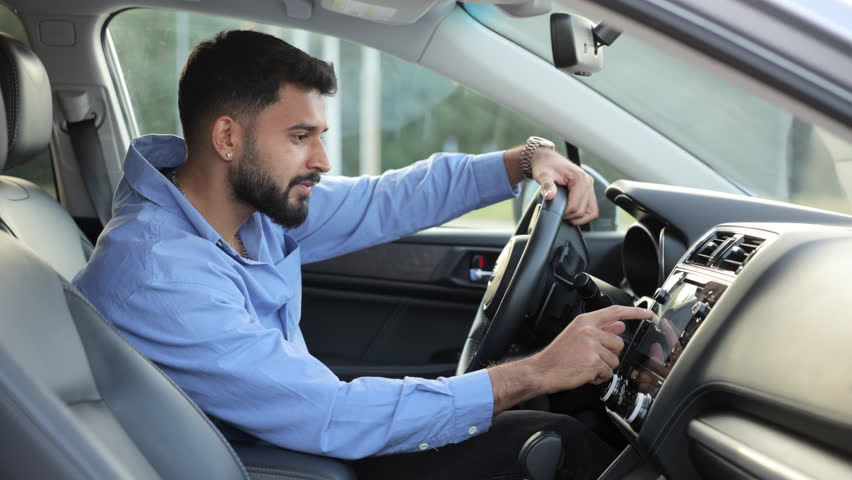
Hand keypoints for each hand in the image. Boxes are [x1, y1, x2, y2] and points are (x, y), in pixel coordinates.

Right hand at [488, 305, 652, 413]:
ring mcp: (592, 346)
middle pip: (618, 342)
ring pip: (614, 360)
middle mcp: (589, 331)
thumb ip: (600, 329)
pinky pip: (608, 372)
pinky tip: (585, 373)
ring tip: (586, 366)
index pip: (615, 312)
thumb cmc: (557, 355)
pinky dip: (599, 377)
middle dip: (609, 354)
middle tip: (590, 358)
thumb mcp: (576, 335)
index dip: (634, 312)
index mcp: (585, 321)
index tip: (648, 313)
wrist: (542, 370)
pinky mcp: (594, 362)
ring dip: (603, 367)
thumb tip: (619, 325)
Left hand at [532, 148, 598, 224]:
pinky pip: (591, 207)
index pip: (576, 205)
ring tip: (567, 215)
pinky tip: (573, 213)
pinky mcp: (588, 189)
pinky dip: (584, 214)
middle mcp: (588, 181)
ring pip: (592, 211)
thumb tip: (550, 195)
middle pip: (584, 210)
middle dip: (571, 216)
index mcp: (579, 178)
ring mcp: (590, 186)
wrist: (547, 159)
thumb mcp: (544, 175)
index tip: (556, 213)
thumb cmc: (546, 166)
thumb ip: (547, 186)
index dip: (565, 214)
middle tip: (559, 214)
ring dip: (580, 217)